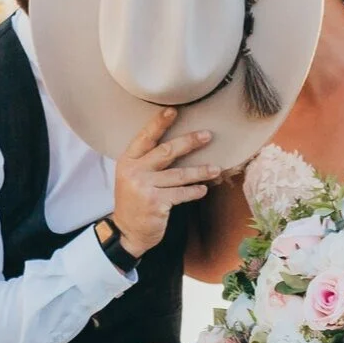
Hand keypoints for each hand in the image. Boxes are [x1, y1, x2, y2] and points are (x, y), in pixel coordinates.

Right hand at [112, 107, 217, 255]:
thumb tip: (177, 144)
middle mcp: (134, 171)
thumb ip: (146, 162)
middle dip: (189, 142)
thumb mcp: (131, 177)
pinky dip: (194, 191)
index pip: (144, 138)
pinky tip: (203, 189)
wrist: (127, 231)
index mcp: (127, 161)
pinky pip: (181, 193)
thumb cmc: (135, 201)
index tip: (173, 111)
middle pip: (166, 152)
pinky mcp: (156, 202)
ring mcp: (144, 187)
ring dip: (200, 171)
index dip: (159, 123)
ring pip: (179, 175)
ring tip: (216, 169)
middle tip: (207, 135)